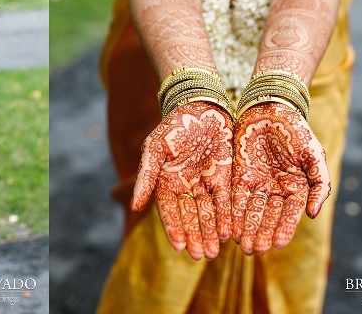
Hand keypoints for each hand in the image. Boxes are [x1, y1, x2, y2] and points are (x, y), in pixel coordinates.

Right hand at [131, 102, 232, 259]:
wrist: (200, 105)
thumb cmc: (173, 125)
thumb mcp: (155, 148)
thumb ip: (146, 177)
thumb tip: (133, 206)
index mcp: (165, 181)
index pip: (169, 211)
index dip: (175, 228)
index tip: (180, 246)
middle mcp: (185, 186)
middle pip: (190, 216)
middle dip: (195, 237)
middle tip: (201, 256)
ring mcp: (205, 182)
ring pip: (208, 213)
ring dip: (210, 232)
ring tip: (214, 251)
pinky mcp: (223, 176)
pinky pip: (225, 200)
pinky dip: (226, 216)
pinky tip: (228, 232)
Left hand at [231, 102, 329, 254]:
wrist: (271, 107)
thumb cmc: (297, 130)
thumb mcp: (314, 155)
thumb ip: (319, 184)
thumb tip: (314, 214)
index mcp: (296, 186)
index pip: (290, 214)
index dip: (283, 229)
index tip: (277, 244)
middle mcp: (276, 188)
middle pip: (268, 216)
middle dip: (262, 233)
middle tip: (255, 251)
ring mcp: (257, 181)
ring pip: (251, 210)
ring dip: (247, 228)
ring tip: (243, 245)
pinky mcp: (239, 173)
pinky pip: (236, 196)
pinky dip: (234, 211)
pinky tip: (230, 225)